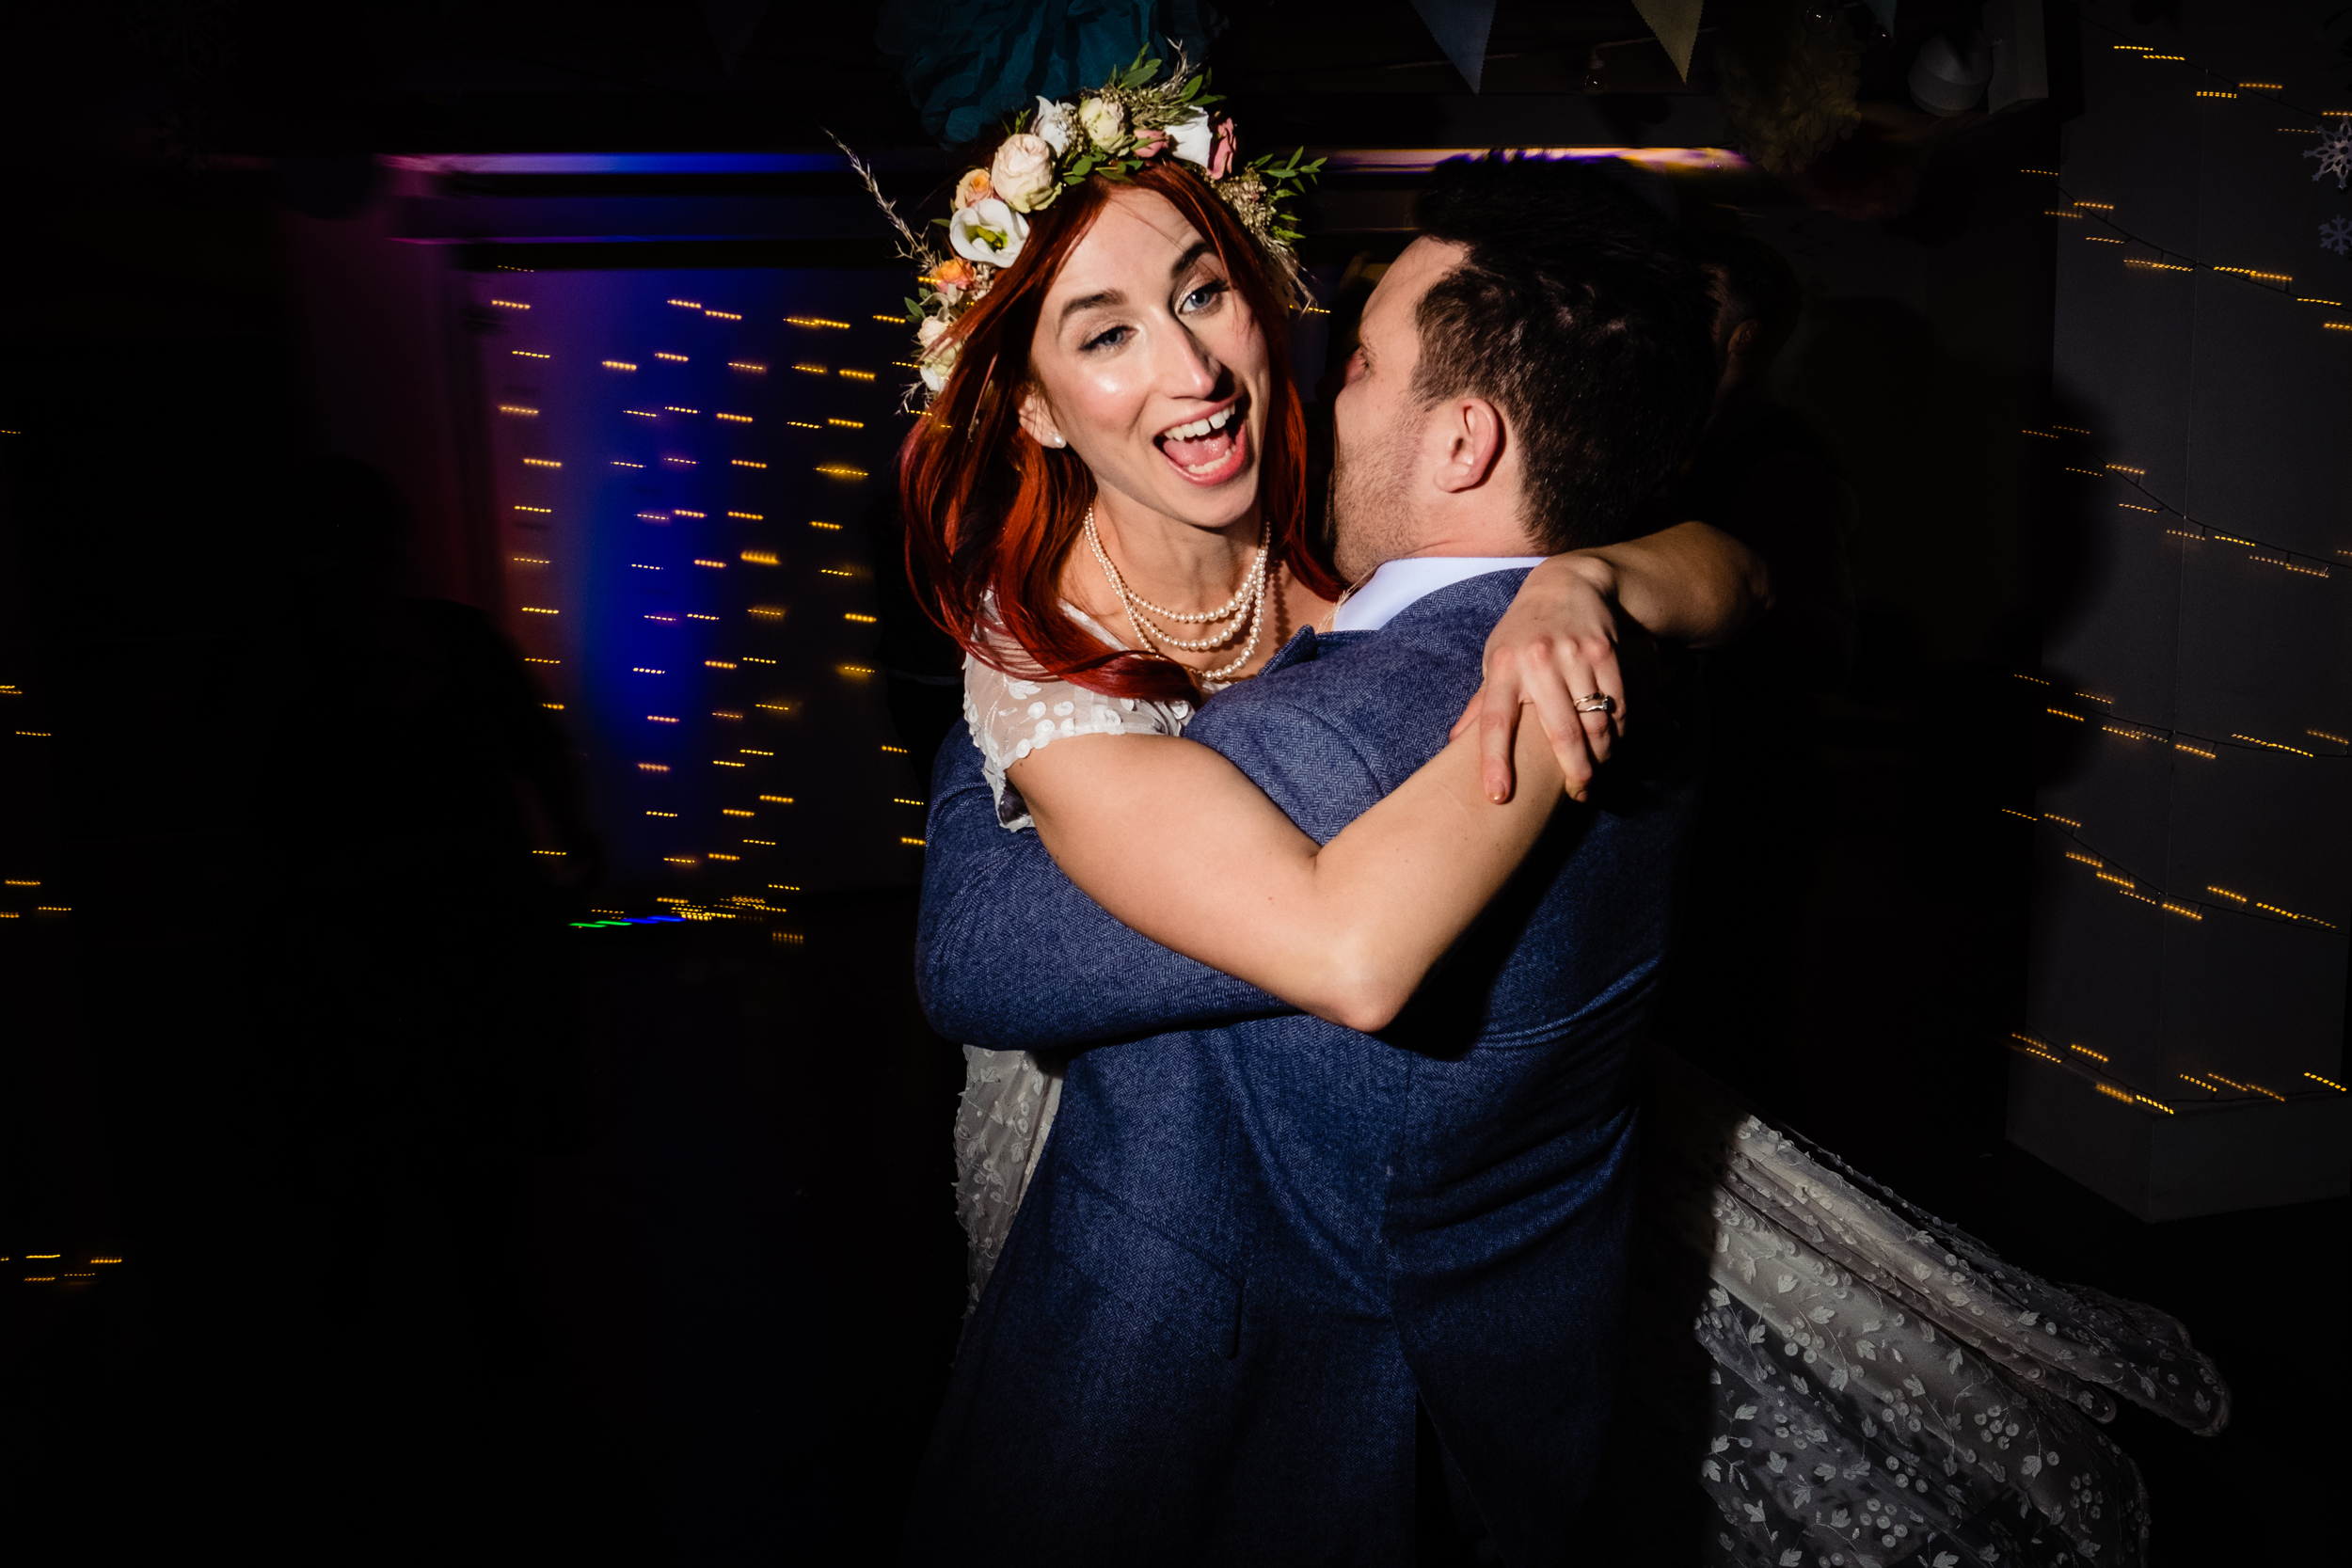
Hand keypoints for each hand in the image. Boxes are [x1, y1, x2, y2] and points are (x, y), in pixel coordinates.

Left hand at [1449, 554, 1634, 803]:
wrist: (1565, 585)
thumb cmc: (1522, 633)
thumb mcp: (1495, 661)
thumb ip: (1480, 703)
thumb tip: (1453, 741)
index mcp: (1502, 668)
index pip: (1494, 721)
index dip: (1495, 761)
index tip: (1498, 796)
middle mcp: (1536, 660)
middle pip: (1559, 731)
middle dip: (1574, 770)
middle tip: (1579, 792)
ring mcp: (1573, 653)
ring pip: (1595, 722)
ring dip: (1601, 753)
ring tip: (1598, 768)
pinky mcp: (1605, 650)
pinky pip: (1618, 703)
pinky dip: (1619, 729)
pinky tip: (1615, 739)